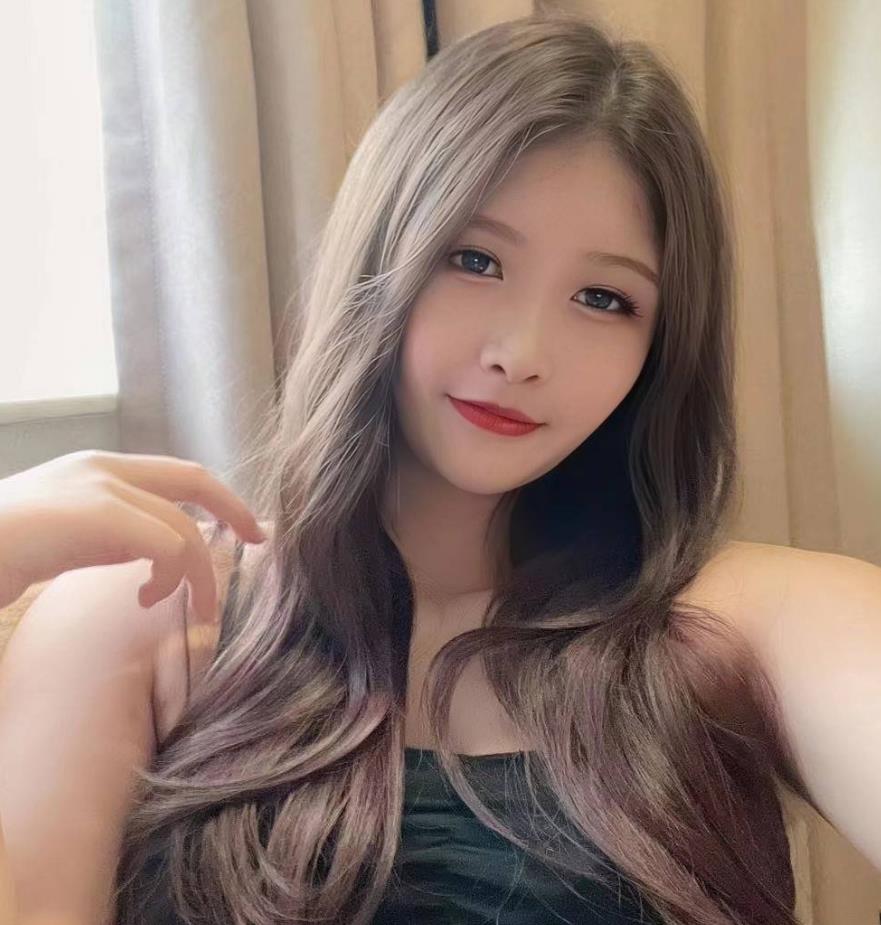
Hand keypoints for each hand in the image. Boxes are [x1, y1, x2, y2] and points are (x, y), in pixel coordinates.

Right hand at [0, 449, 266, 622]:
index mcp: (97, 469)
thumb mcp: (66, 536)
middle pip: (194, 479)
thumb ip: (111, 534)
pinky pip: (168, 546)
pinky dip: (173, 577)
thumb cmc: (0, 552)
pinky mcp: (97, 515)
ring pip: (184, 528)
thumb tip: (156, 557)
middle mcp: (103, 469)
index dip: (217, 497)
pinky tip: (147, 597)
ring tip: (189, 607)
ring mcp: (99, 487)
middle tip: (259, 540)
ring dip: (199, 573)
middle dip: (234, 510)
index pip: (176, 474)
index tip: (242, 528)